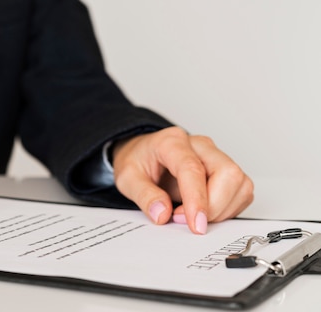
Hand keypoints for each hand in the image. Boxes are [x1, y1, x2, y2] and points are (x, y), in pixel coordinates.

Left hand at [111, 126, 252, 233]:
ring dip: (222, 209)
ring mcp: (215, 156)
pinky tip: (205, 211)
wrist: (143, 153)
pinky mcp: (225, 170)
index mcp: (172, 142)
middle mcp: (199, 145)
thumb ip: (143, 196)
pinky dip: (227, 209)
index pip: (193, 169)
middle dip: (214, 206)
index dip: (197, 200)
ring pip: (240, 183)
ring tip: (193, 216)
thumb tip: (162, 214)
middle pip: (227, 173)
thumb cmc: (137, 161)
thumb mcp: (127, 178)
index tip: (195, 225)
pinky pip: (241, 192)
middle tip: (188, 221)